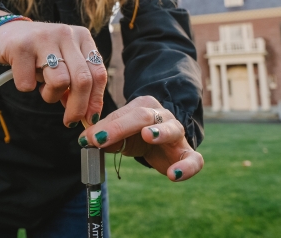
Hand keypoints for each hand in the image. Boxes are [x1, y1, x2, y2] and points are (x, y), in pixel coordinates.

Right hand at [0, 13, 107, 127]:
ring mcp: (44, 38)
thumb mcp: (64, 61)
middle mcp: (66, 34)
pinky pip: (29, 84)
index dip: (96, 100)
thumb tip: (88, 115)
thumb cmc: (39, 52)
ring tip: (43, 88)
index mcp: (82, 37)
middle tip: (70, 122)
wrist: (5, 32)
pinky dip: (27, 87)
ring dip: (50, 95)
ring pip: (60, 82)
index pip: (98, 73)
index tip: (90, 118)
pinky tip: (25, 75)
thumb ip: (77, 82)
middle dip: (78, 108)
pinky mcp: (21, 46)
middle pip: (83, 80)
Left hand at [77, 95, 203, 181]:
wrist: (162, 146)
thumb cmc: (136, 137)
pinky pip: (194, 159)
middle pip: (143, 116)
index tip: (91, 138)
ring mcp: (177, 132)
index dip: (107, 126)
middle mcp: (162, 115)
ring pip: (172, 128)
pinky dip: (187, 167)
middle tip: (102, 139)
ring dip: (159, 132)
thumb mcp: (119, 135)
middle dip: (121, 128)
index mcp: (143, 106)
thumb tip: (86, 140)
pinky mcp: (188, 153)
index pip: (124, 113)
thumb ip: (105, 135)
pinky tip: (174, 175)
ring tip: (147, 136)